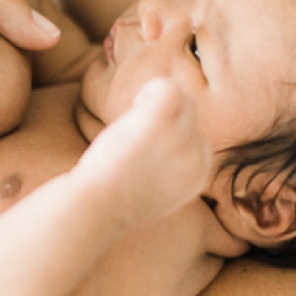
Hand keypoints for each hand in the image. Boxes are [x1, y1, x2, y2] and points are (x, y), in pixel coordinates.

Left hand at [72, 78, 211, 226]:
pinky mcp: (158, 123)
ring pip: (183, 101)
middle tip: (134, 133)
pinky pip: (168, 88)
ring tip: (131, 124)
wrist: (97, 207)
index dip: (171, 137)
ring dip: (156, 105)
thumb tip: (163, 143)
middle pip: (191, 117)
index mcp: (197, 175)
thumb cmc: (115, 198)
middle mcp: (194, 158)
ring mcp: (179, 139)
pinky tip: (134, 106)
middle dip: (166, 118)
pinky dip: (151, 91)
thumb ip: (171, 166)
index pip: (198, 140)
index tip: (145, 150)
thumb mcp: (157, 188)